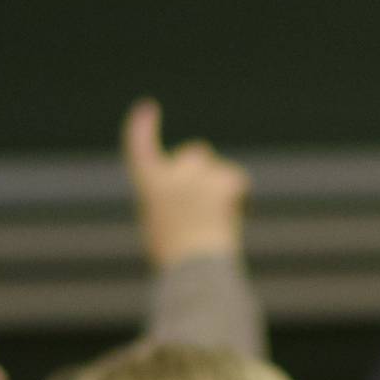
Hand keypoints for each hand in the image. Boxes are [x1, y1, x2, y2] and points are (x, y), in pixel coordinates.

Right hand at [124, 98, 250, 266]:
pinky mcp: (222, 184)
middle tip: (208, 199)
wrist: (194, 271)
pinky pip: (237, 180)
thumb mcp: (164, 230)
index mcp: (149, 186)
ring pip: (220, 170)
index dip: (143, 127)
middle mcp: (171, 175)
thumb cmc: (178, 262)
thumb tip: (196, 202)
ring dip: (223, 186)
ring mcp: (198, 177)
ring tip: (219, 220)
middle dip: (204, 168)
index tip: (148, 108)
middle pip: (196, 153)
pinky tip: (234, 216)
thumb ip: (173, 206)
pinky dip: (239, 196)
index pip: (140, 147)